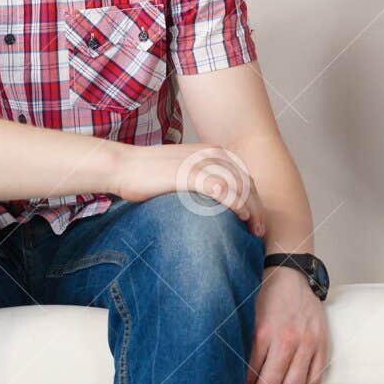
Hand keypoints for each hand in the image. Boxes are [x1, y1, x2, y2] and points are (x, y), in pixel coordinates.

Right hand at [110, 142, 266, 236]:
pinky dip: (236, 203)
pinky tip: (241, 216)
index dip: (254, 200)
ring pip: (240, 187)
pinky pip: (223, 189)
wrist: (124, 167)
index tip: (255, 221)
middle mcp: (212, 154)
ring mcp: (203, 163)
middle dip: (257, 208)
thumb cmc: (150, 175)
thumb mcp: (184, 172)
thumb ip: (203, 181)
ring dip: (251, 210)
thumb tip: (217, 202)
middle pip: (247, 183)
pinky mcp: (191, 174)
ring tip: (253, 230)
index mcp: (213, 152)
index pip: (245, 177)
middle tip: (259, 231)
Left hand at [243, 264, 328, 383]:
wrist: (290, 272)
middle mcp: (288, 339)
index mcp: (264, 333)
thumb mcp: (246, 317)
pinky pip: (314, 378)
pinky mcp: (322, 343)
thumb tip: (227, 379)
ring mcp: (308, 342)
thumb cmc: (264, 294)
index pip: (250, 377)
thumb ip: (240, 345)